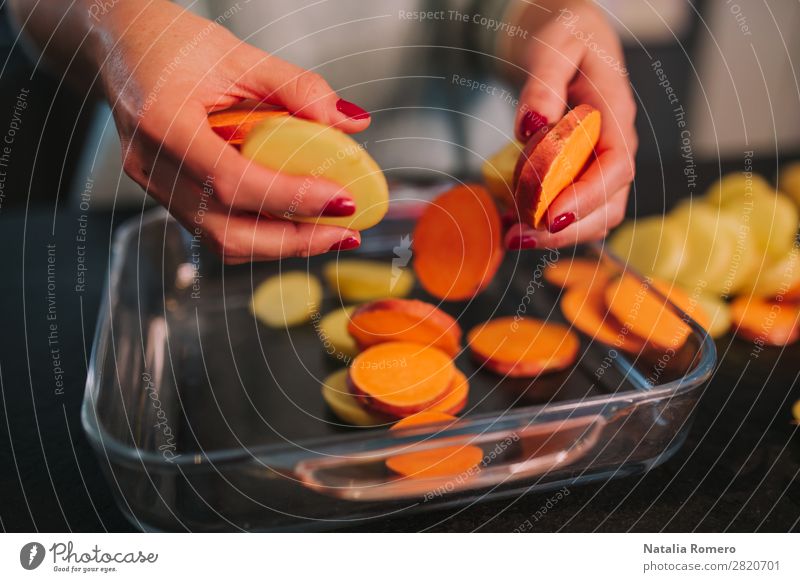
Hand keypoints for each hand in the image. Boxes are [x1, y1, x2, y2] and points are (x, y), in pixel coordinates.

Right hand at [95, 1, 370, 261]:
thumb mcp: (240, 55)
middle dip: (293, 241)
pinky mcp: (163, 195)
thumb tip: (352, 123)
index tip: (340, 199)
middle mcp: (152, 164)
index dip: (291, 198)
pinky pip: (214, 230)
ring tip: (327, 233)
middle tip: (343, 233)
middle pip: (226, 230)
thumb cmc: (171, 44)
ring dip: (280, 245)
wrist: (119, 45)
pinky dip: (259, 234)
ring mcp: (154, 185)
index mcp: (164, 123)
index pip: (232, 180)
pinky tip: (293, 223)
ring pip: (220, 241)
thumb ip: (298, 88)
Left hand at [507, 2, 636, 249]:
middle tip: (518, 236)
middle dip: (566, 231)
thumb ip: (542, 85)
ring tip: (512, 235)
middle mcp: (615, 144)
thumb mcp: (551, 48)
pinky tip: (514, 222)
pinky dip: (547, 224)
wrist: (569, 37)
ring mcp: (602, 162)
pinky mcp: (584, 172)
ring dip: (556, 235)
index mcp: (615, 113)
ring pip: (595, 216)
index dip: (587, 197)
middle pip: (608, 205)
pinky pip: (575, 208)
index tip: (551, 217)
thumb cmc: (564, 37)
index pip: (616, 167)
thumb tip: (531, 126)